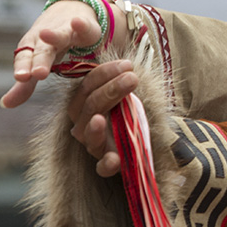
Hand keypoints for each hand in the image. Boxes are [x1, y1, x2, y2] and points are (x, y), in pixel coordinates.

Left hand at [1, 0, 123, 108]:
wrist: (71, 13)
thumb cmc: (52, 44)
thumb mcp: (38, 65)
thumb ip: (25, 86)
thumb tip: (5, 104)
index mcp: (32, 50)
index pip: (25, 59)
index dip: (23, 67)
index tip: (21, 78)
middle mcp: (45, 39)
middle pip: (41, 51)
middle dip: (39, 61)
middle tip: (36, 73)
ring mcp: (65, 31)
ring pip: (58, 35)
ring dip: (53, 36)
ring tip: (46, 35)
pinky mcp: (84, 26)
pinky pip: (82, 25)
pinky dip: (80, 24)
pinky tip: (77, 22)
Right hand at [67, 60, 139, 177]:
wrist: (142, 144)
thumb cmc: (131, 114)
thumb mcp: (127, 95)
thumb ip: (121, 79)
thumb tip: (126, 58)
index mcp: (86, 105)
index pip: (87, 86)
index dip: (104, 73)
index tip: (128, 64)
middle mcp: (85, 125)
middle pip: (90, 107)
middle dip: (110, 90)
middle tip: (132, 77)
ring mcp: (95, 145)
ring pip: (88, 136)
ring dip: (96, 127)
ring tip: (101, 118)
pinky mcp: (107, 165)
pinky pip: (102, 167)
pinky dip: (107, 163)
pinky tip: (115, 158)